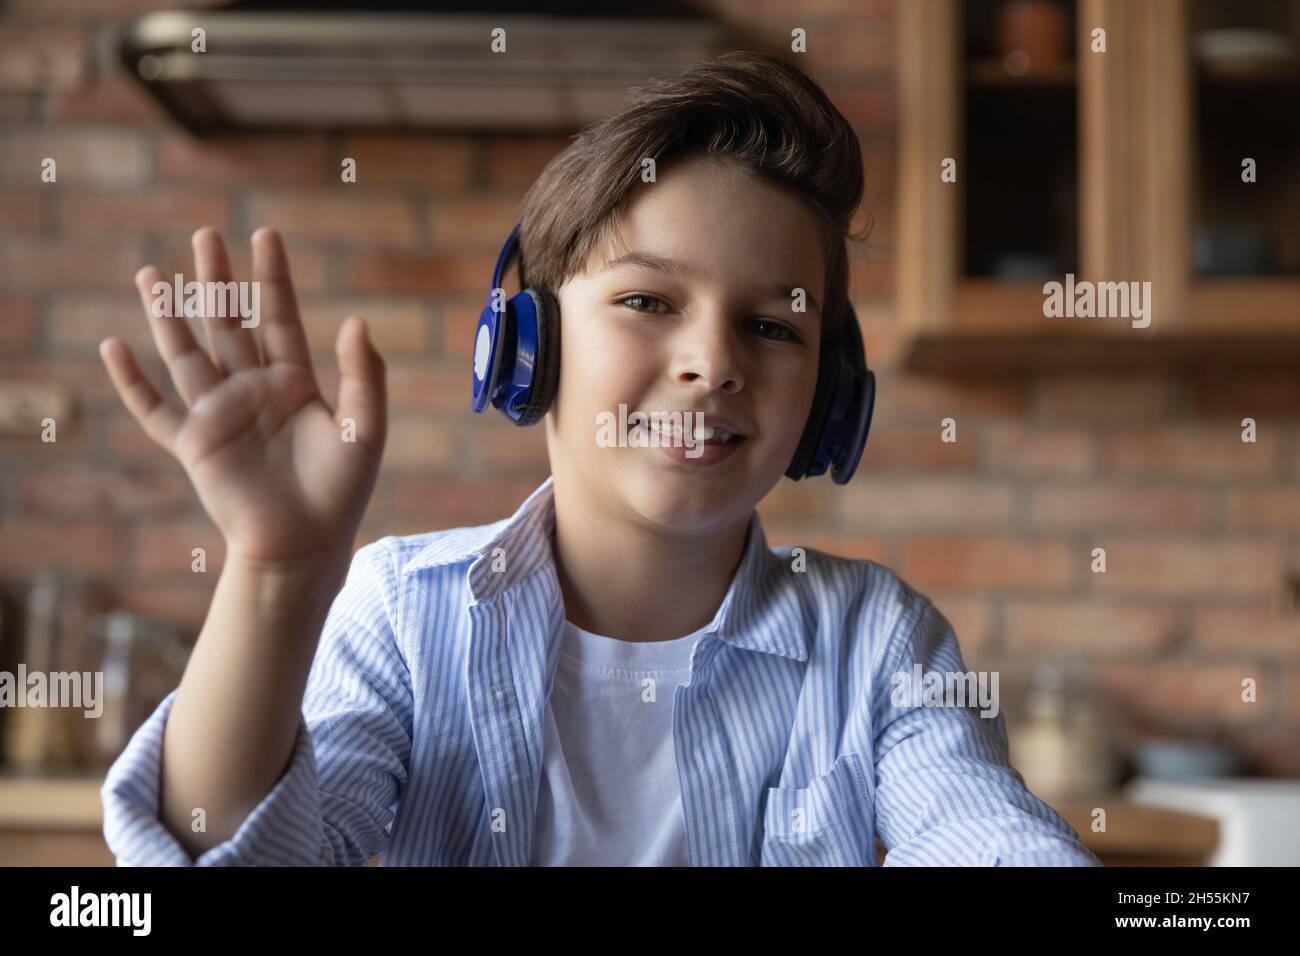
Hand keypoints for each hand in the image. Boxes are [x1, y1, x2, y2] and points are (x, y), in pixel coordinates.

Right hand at [99, 227, 386, 568]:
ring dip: (168, 315)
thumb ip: (363, 375)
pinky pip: (154, 408)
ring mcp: (220, 414)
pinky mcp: (193, 443)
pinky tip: (113, 347)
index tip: (265, 234)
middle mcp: (253, 391)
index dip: (272, 277)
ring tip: (150, 274)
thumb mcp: (365, 427)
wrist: (305, 543)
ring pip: (186, 353)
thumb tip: (357, 322)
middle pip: (229, 324)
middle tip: (205, 235)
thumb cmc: (341, 490)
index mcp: (295, 383)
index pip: (280, 318)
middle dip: (217, 280)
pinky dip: (131, 380)